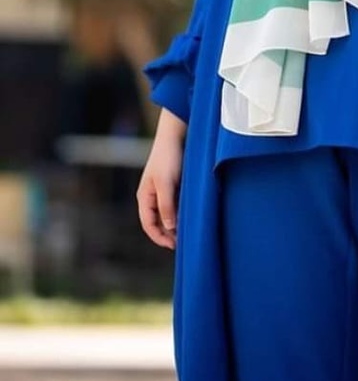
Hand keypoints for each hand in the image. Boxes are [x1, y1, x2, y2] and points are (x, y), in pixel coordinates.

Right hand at [137, 109, 186, 249]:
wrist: (175, 135)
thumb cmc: (168, 158)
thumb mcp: (166, 183)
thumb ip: (166, 205)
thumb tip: (169, 227)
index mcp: (144, 197)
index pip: (148, 225)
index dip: (159, 237)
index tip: (174, 246)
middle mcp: (151, 196)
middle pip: (157, 222)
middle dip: (168, 233)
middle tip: (184, 243)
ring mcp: (161, 191)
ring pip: (166, 214)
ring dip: (175, 224)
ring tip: (188, 232)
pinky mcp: (172, 185)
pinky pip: (174, 205)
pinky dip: (180, 213)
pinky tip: (190, 216)